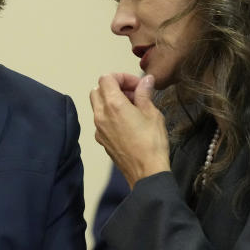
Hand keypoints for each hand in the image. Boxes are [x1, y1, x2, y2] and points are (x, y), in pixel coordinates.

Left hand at [89, 73, 169, 187]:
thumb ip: (145, 94)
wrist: (146, 172)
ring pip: (97, 105)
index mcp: (113, 104)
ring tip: (131, 108)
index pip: (106, 78)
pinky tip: (127, 123)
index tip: (137, 85)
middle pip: (97, 90)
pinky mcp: (101, 140)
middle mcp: (100, 115)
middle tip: (133, 94)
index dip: (122, 77)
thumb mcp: (152, 114)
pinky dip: (110, 115)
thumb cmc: (152, 142)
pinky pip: (100, 120)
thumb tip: (145, 80)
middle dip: (114, 87)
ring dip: (111, 100)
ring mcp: (98, 129)